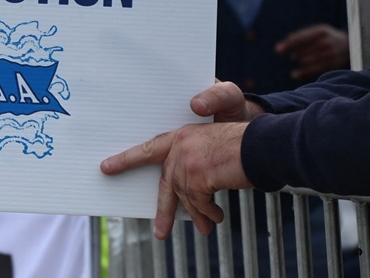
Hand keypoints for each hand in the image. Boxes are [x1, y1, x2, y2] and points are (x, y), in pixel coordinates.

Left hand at [100, 82, 258, 238]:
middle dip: (164, 211)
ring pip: (185, 197)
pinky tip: (217, 216)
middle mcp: (180, 146)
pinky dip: (208, 212)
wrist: (263, 145)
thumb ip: (193, 165)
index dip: (127, 160)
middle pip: (166, 183)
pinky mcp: (197, 175)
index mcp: (181, 136)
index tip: (106, 168)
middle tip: (160, 233)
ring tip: (207, 227)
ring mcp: (187, 161)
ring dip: (198, 215)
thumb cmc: (243, 147)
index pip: (148, 150)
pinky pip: (199, 203)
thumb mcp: (211, 150)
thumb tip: (183, 194)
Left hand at [276, 24, 348, 80]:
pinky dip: (303, 72)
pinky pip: (315, 70)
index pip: (301, 38)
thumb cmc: (326, 36)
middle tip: (293, 55)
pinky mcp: (332, 64)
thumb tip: (286, 42)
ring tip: (296, 58)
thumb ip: (302, 35)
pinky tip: (294, 75)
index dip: (288, 44)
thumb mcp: (317, 31)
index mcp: (320, 31)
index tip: (277, 50)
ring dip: (299, 60)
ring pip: (307, 60)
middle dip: (295, 53)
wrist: (350, 45)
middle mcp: (326, 42)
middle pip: (303, 49)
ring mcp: (330, 54)